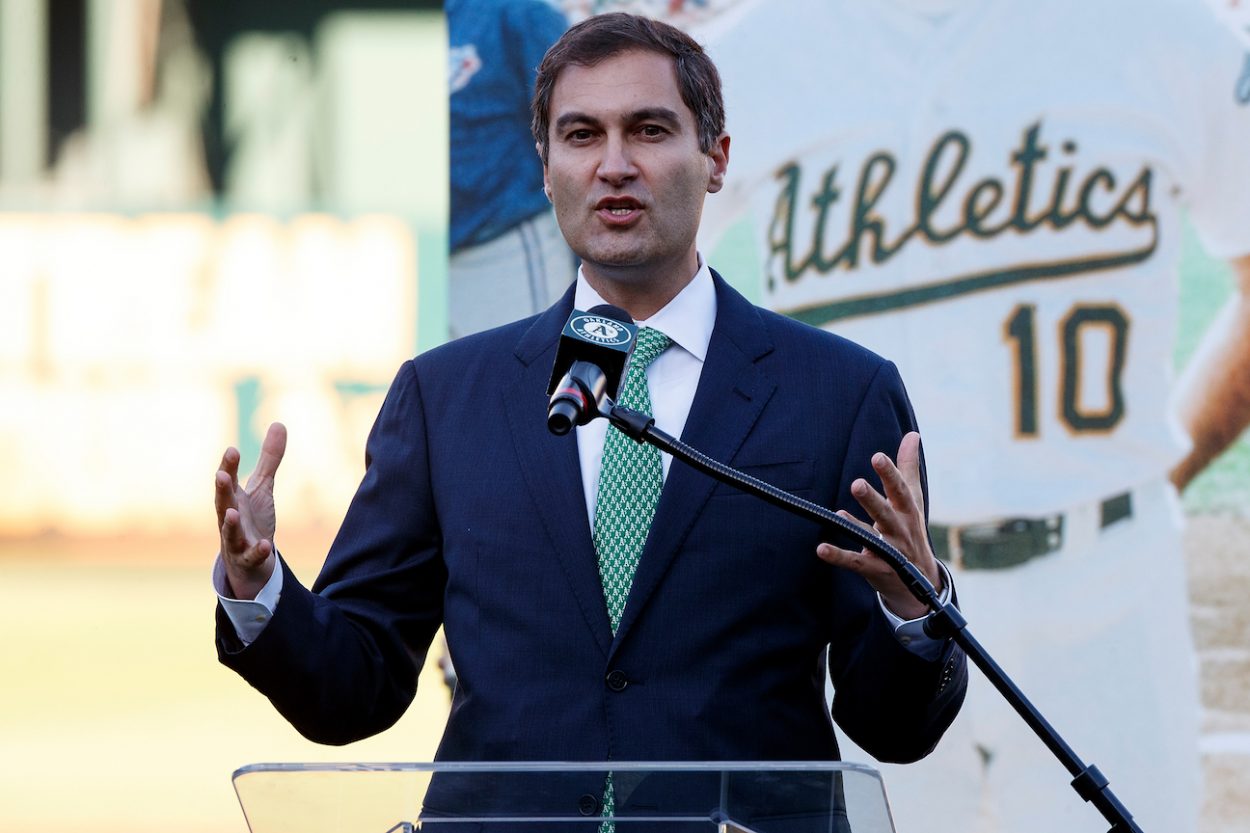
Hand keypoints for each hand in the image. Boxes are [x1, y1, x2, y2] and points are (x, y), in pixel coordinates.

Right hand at [214, 422, 286, 599]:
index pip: (228, 480)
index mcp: (233, 499)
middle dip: (222, 489)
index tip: (232, 449)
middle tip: (220, 475)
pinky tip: (266, 545)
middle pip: (223, 503)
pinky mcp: (247, 559)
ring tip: (231, 513)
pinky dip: (257, 551)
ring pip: (230, 532)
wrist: (250, 561)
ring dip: (229, 523)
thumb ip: (269, 460)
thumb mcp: (262, 488)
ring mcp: (236, 540)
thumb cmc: (251, 519)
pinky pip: (252, 556)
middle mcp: (230, 518)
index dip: (229, 466)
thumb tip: (279, 423)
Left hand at [816, 431, 941, 619]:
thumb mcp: (912, 499)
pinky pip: (856, 562)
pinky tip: (821, 548)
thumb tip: (913, 434)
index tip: (877, 457)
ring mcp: (889, 552)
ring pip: (872, 538)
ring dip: (856, 526)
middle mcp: (900, 530)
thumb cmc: (910, 529)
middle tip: (856, 483)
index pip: (900, 490)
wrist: (920, 582)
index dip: (890, 474)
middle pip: (886, 513)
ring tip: (838, 514)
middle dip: (873, 500)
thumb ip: (908, 467)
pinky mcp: (876, 569)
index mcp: (908, 511)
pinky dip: (839, 556)